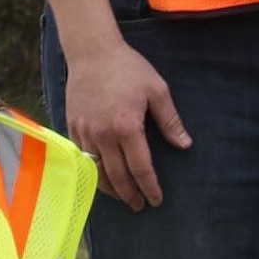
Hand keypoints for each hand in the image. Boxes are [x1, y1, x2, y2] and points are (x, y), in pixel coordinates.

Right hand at [58, 21, 191, 211]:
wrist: (92, 52)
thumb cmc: (128, 68)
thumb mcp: (157, 90)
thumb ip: (170, 121)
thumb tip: (185, 145)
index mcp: (127, 127)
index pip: (140, 168)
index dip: (149, 187)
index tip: (156, 199)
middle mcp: (103, 134)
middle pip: (117, 176)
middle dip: (130, 195)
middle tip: (139, 206)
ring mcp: (85, 131)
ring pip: (96, 171)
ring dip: (109, 188)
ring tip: (122, 197)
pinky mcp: (72, 126)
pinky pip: (82, 156)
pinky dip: (92, 171)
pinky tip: (101, 176)